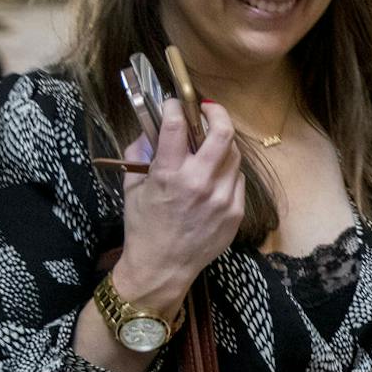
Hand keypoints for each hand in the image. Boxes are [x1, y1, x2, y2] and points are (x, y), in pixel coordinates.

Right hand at [111, 100, 243, 313]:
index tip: (174, 104)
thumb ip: (141, 153)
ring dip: (222, 143)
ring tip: (210, 143)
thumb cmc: (143, 227)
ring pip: (234, 155)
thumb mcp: (133, 188)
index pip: (178, 126)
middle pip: (222, 133)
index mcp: (169, 175)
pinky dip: (227, 170)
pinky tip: (214, 175)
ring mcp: (223, 198)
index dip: (176, 107)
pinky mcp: (236, 211)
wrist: (162, 267)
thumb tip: (150, 128)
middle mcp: (200, 183)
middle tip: (207, 109)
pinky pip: (237, 178)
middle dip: (217, 113)